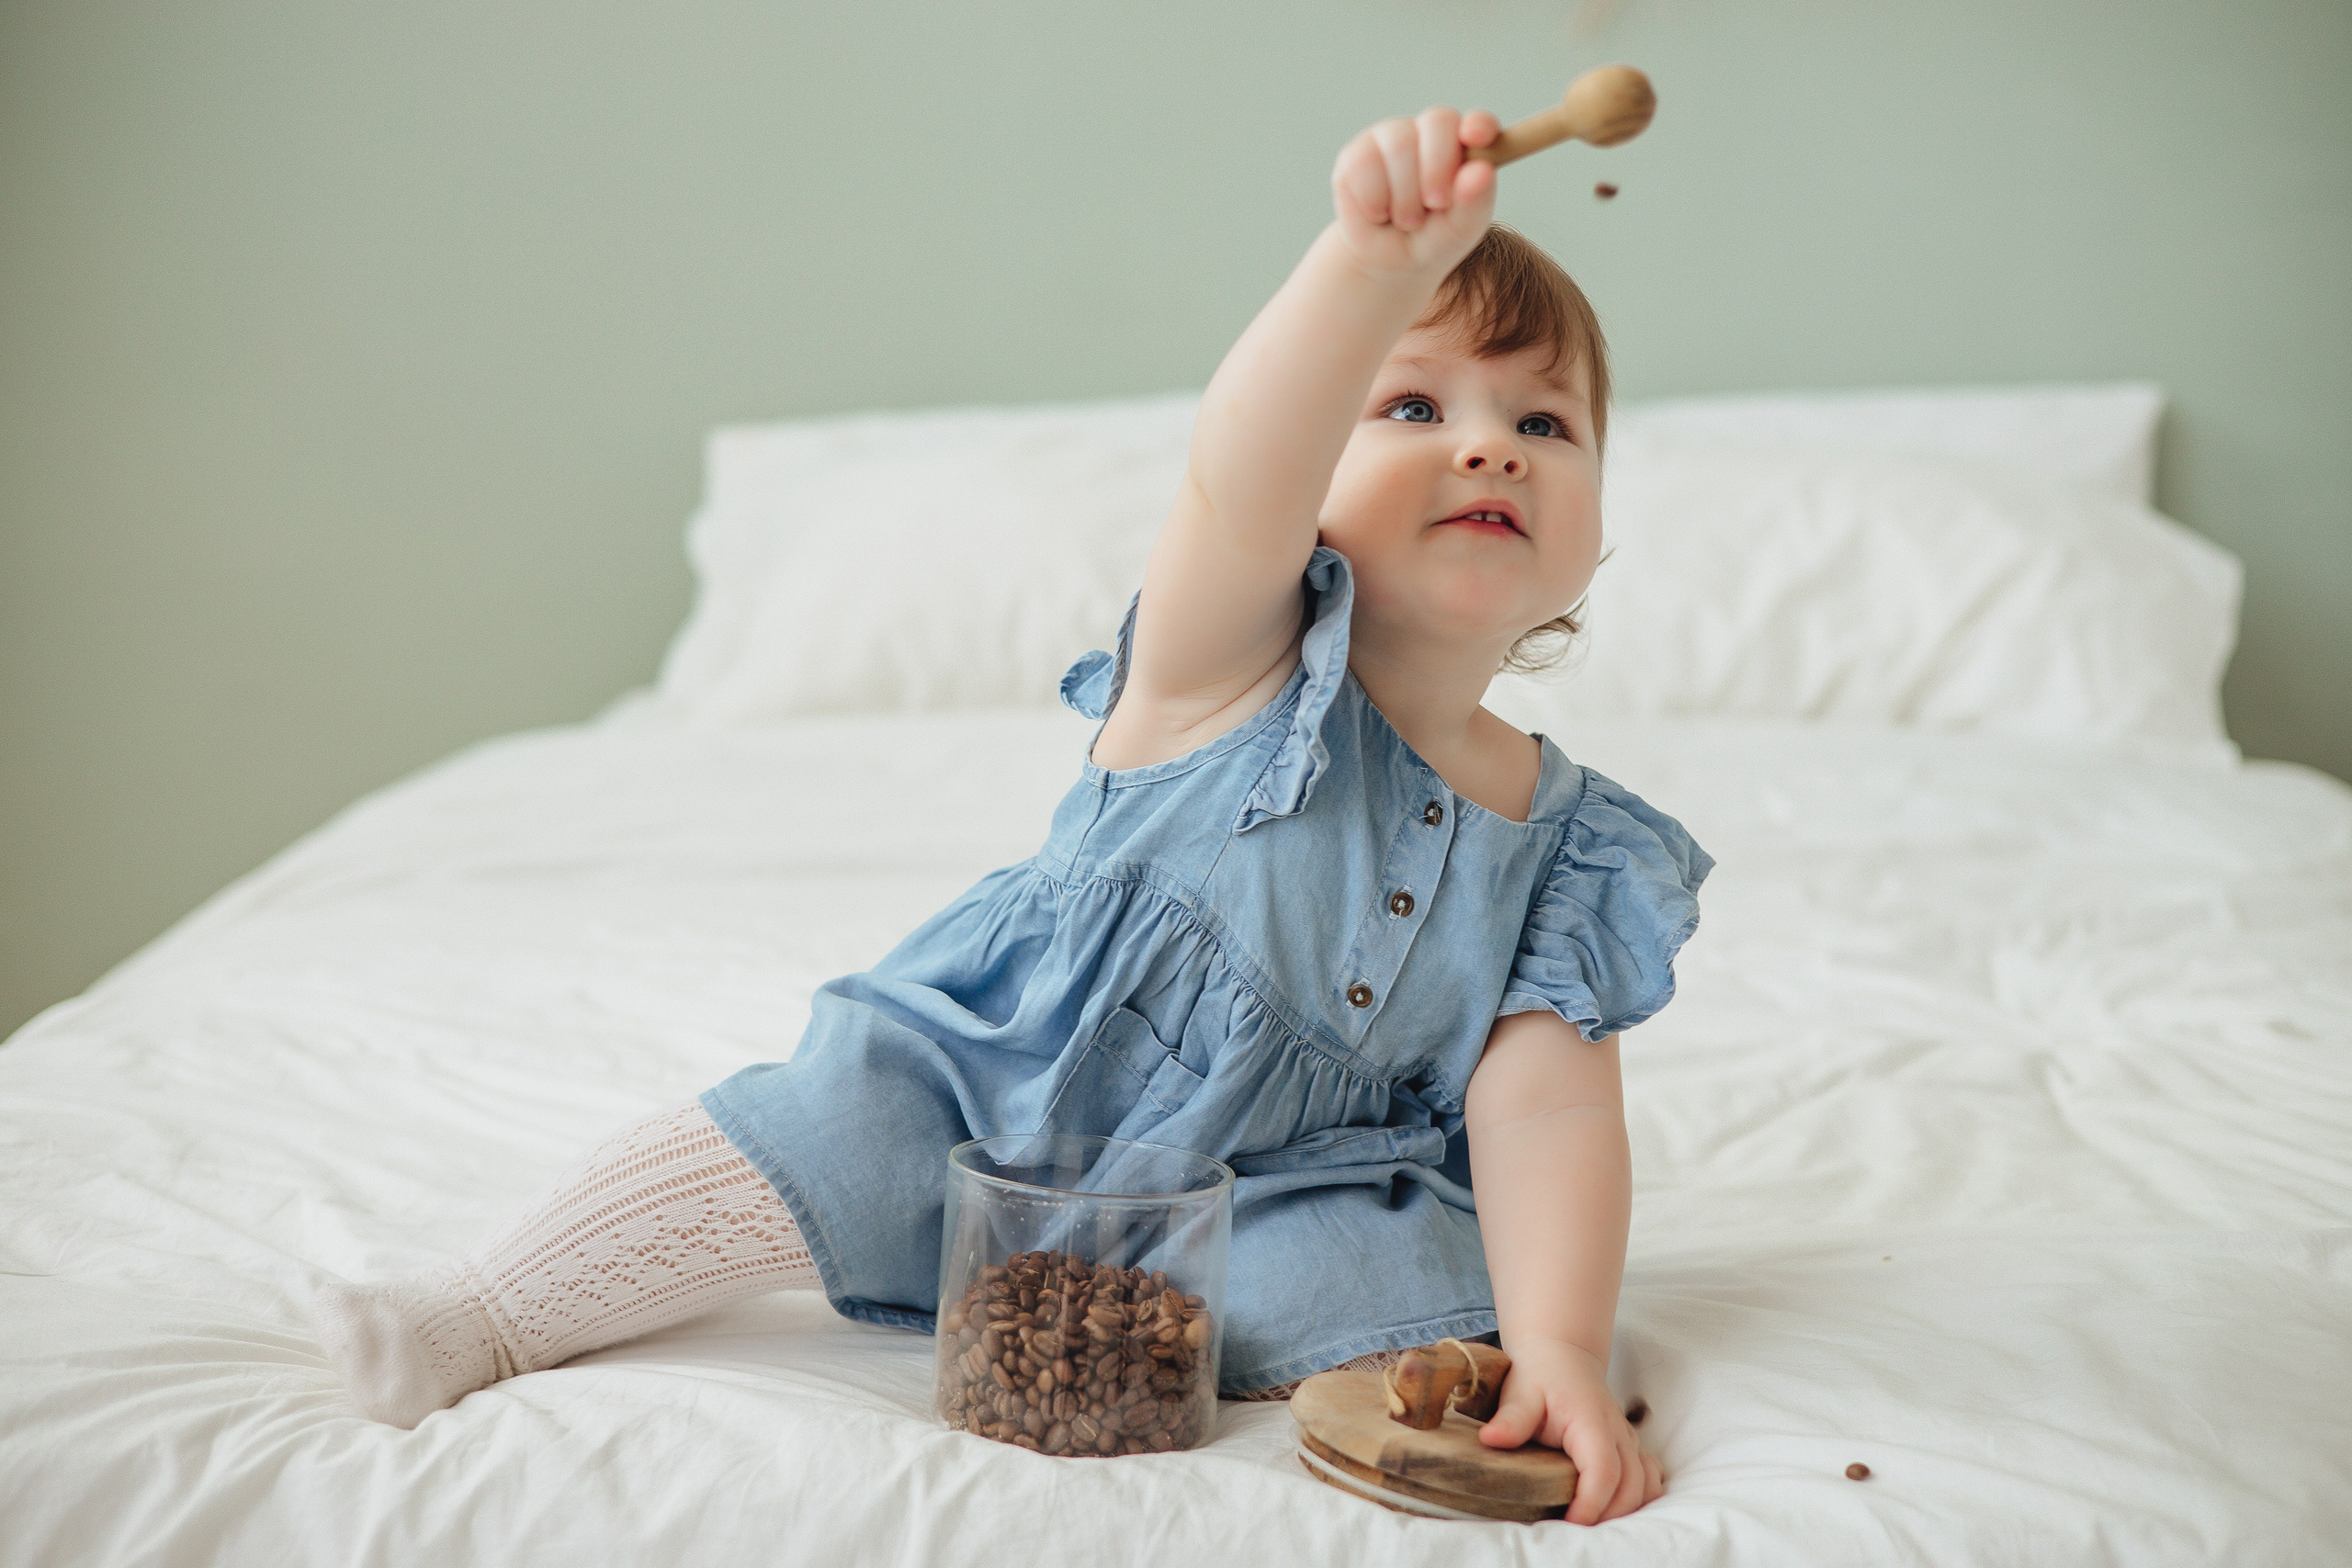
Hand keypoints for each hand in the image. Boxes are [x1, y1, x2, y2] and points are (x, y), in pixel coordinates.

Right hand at [1329, 105, 1501, 279]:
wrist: (1387, 265)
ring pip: (1400, 145)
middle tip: (1436, 204)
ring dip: (1405, 195)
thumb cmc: (1432, 240)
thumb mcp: (1459, 231)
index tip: (1475, 138)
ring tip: (1407, 220)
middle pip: (1438, 122)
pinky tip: (1378, 213)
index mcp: (1465, 146)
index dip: (1479, 125)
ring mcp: (1391, 138)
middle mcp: (1429, 133)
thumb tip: (1482, 170)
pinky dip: (1374, 199)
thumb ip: (1475, 202)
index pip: (1479, 122)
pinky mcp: (1356, 154)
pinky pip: (1364, 163)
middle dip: (1438, 168)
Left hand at [1479, 1337, 1663, 1524]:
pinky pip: (1650, 1479)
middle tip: (1571, 1529)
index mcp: (1592, 1422)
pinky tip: (1610, 1506)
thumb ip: (1512, 1419)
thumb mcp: (1521, 1392)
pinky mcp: (1632, 1447)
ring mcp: (1630, 1440)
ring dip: (1624, 1510)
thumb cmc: (1541, 1374)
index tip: (1569, 1521)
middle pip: (1630, 1487)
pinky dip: (1638, 1499)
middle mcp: (1619, 1433)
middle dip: (1606, 1515)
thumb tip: (1491, 1439)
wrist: (1563, 1354)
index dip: (1591, 1502)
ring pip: (1645, 1487)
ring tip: (1589, 1520)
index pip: (1604, 1470)